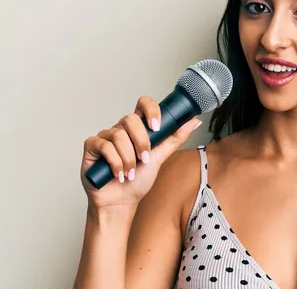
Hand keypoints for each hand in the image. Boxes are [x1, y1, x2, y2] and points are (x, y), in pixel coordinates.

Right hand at [80, 95, 200, 211]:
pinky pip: (104, 145)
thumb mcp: (160, 157)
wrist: (121, 202)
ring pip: (118, 134)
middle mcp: (121, 129)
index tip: (157, 126)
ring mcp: (105, 136)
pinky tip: (119, 175)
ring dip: (128, 158)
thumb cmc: (138, 180)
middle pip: (130, 119)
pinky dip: (115, 163)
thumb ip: (175, 139)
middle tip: (144, 159)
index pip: (143, 104)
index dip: (150, 110)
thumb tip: (194, 121)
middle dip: (141, 142)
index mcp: (138, 128)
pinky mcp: (92, 146)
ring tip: (130, 173)